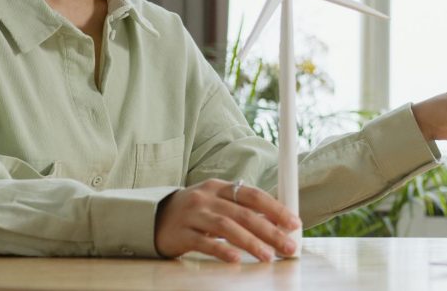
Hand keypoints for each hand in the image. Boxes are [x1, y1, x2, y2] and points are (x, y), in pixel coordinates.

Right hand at [154, 179, 300, 262]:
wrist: (152, 217)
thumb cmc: (194, 212)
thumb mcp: (217, 203)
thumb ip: (241, 209)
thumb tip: (276, 223)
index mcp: (219, 187)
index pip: (253, 195)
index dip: (276, 209)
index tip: (294, 223)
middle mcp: (206, 198)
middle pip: (244, 213)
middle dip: (270, 230)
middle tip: (288, 246)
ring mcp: (192, 215)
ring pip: (226, 227)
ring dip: (251, 242)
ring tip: (268, 255)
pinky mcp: (180, 234)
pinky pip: (204, 243)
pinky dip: (222, 250)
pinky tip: (236, 259)